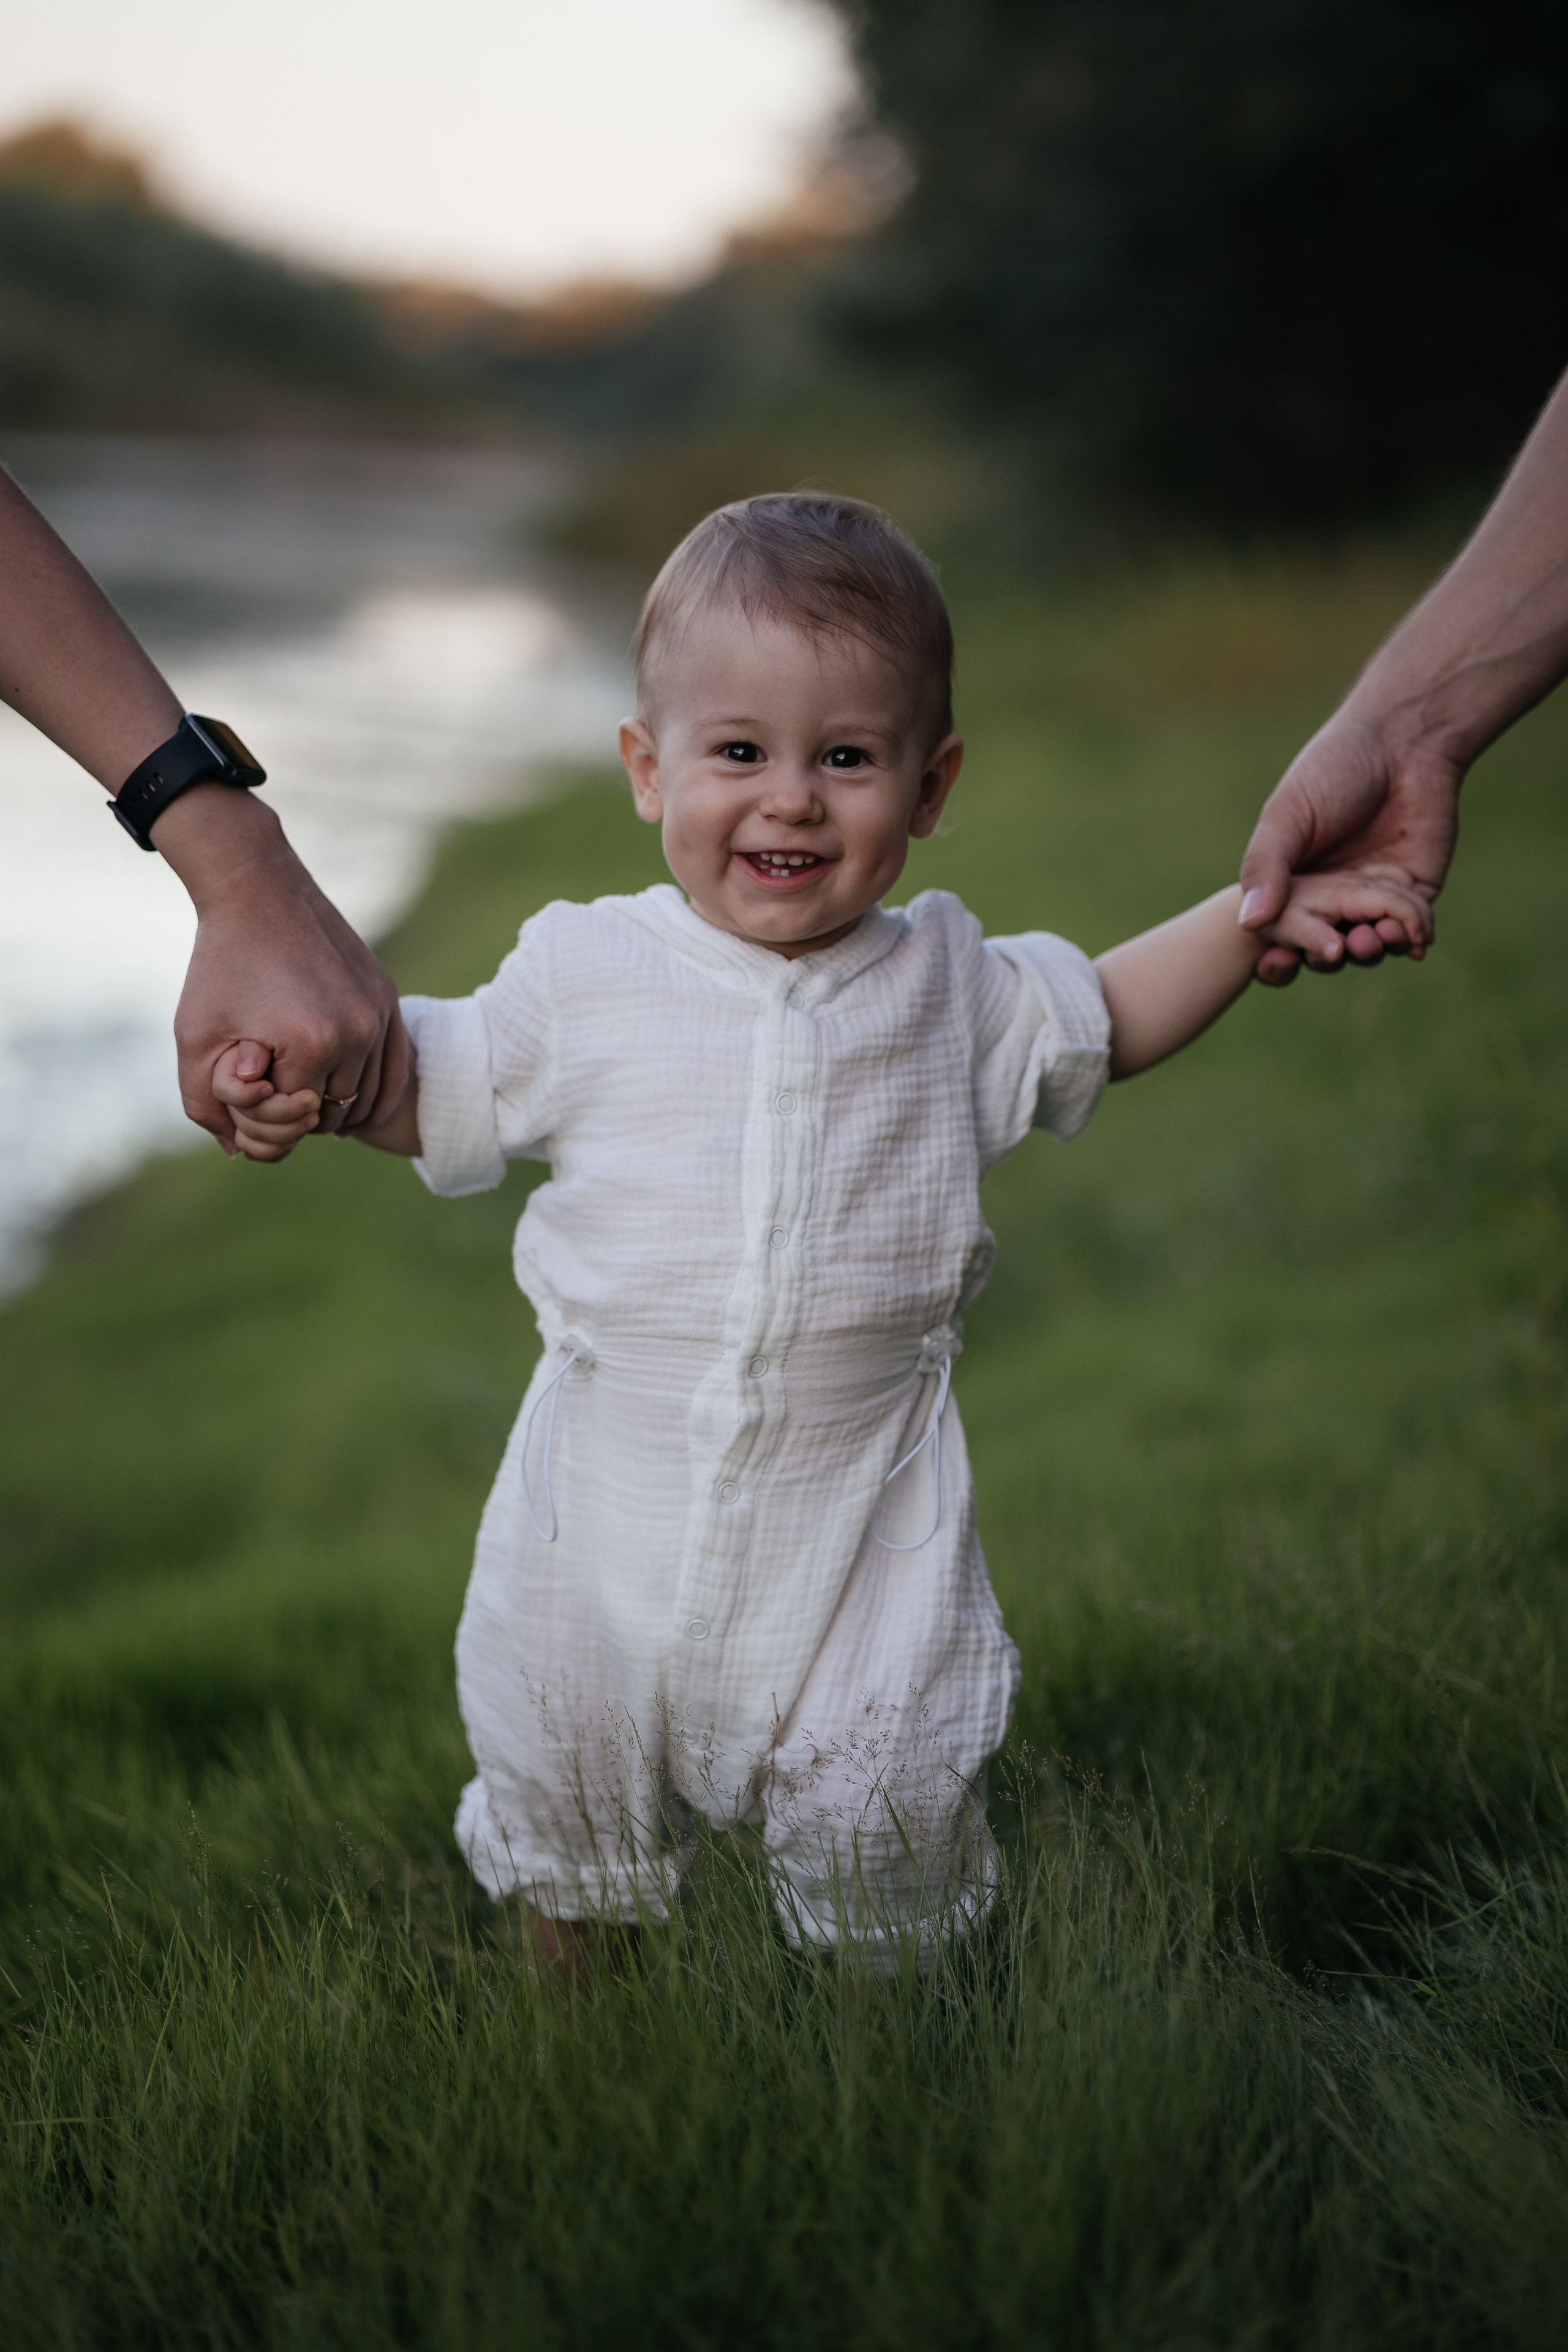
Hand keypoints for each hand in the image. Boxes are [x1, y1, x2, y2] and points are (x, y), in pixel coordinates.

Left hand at [156, 786, 408, 1152]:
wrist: (257, 891)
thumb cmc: (219, 965)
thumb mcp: (194, 1038)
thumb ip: (206, 1105)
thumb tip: (239, 1151)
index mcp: (310, 1045)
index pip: (295, 1118)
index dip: (264, 1111)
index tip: (248, 1082)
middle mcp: (357, 1032)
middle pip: (335, 1113)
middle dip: (302, 1112)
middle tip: (272, 1087)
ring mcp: (380, 1014)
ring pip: (369, 1097)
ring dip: (337, 1104)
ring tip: (304, 1089)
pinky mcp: (388, 998)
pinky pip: (394, 1068)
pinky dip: (372, 1088)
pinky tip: (344, 1091)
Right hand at [1239, 713, 1461, 986]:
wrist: (1404, 741)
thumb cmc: (1334, 768)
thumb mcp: (1286, 816)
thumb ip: (1265, 868)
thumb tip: (1248, 926)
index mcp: (1292, 882)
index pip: (1279, 934)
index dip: (1276, 958)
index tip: (1275, 964)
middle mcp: (1331, 895)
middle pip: (1323, 951)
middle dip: (1324, 959)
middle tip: (1333, 949)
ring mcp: (1375, 895)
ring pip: (1368, 947)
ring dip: (1368, 953)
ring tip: (1369, 939)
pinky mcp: (1416, 890)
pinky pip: (1411, 930)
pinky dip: (1407, 941)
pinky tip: (1405, 939)